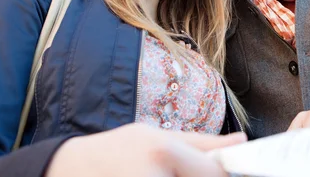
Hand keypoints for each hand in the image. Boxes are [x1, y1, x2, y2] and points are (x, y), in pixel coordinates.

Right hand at [46, 123, 246, 176]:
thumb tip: (240, 142)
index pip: (213, 173)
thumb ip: (203, 142)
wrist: (69, 169)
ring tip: (160, 175)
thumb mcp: (158, 137)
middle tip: (175, 171)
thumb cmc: (116, 150)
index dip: (221, 174)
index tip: (223, 171)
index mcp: (163, 152)